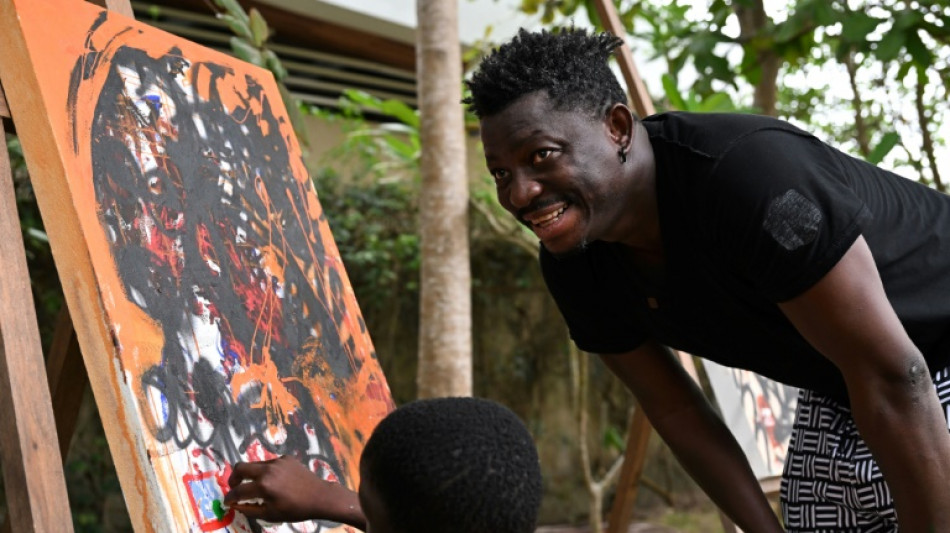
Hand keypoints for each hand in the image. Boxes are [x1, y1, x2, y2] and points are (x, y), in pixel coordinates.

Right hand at [224, 456, 363, 526]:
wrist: (319, 496)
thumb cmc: (295, 509)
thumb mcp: (270, 515)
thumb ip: (250, 509)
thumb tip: (236, 505)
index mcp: (263, 486)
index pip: (238, 491)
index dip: (230, 497)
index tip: (227, 501)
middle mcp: (268, 470)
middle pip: (240, 467)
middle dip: (233, 478)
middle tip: (235, 487)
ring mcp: (277, 462)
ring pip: (255, 464)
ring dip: (250, 475)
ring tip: (256, 486)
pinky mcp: (286, 458)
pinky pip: (269, 463)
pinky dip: (266, 472)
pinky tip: (274, 481)